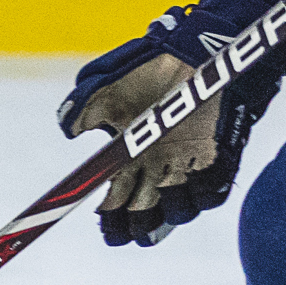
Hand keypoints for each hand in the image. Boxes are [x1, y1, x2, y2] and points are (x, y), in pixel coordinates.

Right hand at [59, 17, 244, 245]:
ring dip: (172, 209)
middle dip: (139, 226)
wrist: (193, 52)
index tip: (109, 232)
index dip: (112, 219)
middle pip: (146, 212)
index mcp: (130, 155)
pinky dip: (204, 190)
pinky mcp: (216, 156)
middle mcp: (158, 165)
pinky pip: (213, 190)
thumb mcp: (106, 85)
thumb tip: (68, 131)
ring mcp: (187, 163)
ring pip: (180, 207)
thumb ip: (84, 107)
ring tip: (167, 190)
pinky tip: (193, 174)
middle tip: (134, 231)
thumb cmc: (149, 67)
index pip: (116, 199)